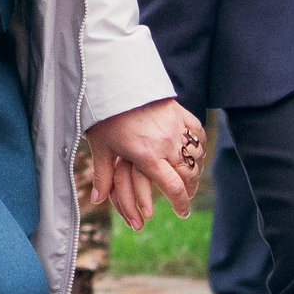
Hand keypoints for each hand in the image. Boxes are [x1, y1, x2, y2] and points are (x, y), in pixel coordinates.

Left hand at [86, 98, 201, 229]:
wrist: (116, 82)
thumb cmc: (104, 116)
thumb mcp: (101, 148)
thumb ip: (103, 176)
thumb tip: (95, 201)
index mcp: (148, 157)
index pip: (174, 188)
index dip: (181, 204)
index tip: (182, 212)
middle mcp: (167, 145)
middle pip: (189, 175)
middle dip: (189, 189)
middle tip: (186, 196)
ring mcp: (176, 128)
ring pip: (196, 156)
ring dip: (195, 169)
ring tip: (190, 177)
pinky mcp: (180, 113)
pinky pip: (197, 134)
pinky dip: (198, 145)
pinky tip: (194, 151)